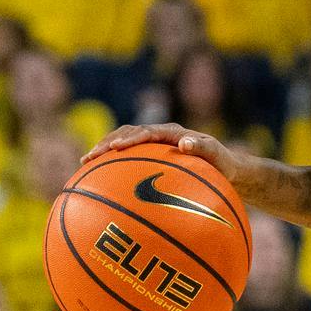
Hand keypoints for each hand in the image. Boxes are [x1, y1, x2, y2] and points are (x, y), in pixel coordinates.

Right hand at [82, 122, 242, 180]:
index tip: (115, 148)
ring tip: (85, 163)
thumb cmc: (223, 164)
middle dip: (107, 143)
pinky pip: (128, 156)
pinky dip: (112, 162)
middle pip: (127, 133)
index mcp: (173, 132)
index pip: (146, 132)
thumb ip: (203, 149)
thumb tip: (185, 142)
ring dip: (104, 150)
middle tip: (90, 157)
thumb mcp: (218, 157)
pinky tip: (97, 178)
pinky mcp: (150, 154)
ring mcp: (153, 144)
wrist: (225, 168)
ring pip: (123, 141)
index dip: (130, 138)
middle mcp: (160, 134)